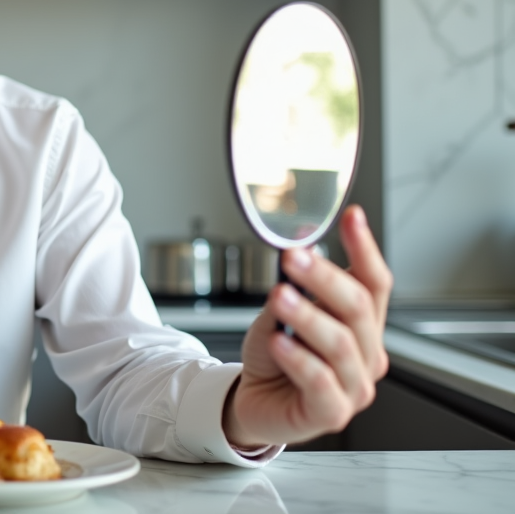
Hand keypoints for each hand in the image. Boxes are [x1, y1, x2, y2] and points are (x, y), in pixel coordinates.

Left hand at [223, 205, 392, 447]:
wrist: (255, 402)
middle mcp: (367, 354)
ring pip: (339, 343)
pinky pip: (320, 382)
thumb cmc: (275, 356)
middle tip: (294, 257)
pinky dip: (299, 358)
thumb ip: (296, 290)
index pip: (374, 282)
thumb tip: (300, 253)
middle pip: (357, 308)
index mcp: (362, 326)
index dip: (365, 248)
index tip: (352, 216)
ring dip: (307, 315)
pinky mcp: (333, 413)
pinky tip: (278, 342)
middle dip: (325, 278)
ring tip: (279, 296)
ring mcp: (355, 386)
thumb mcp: (282, 313)